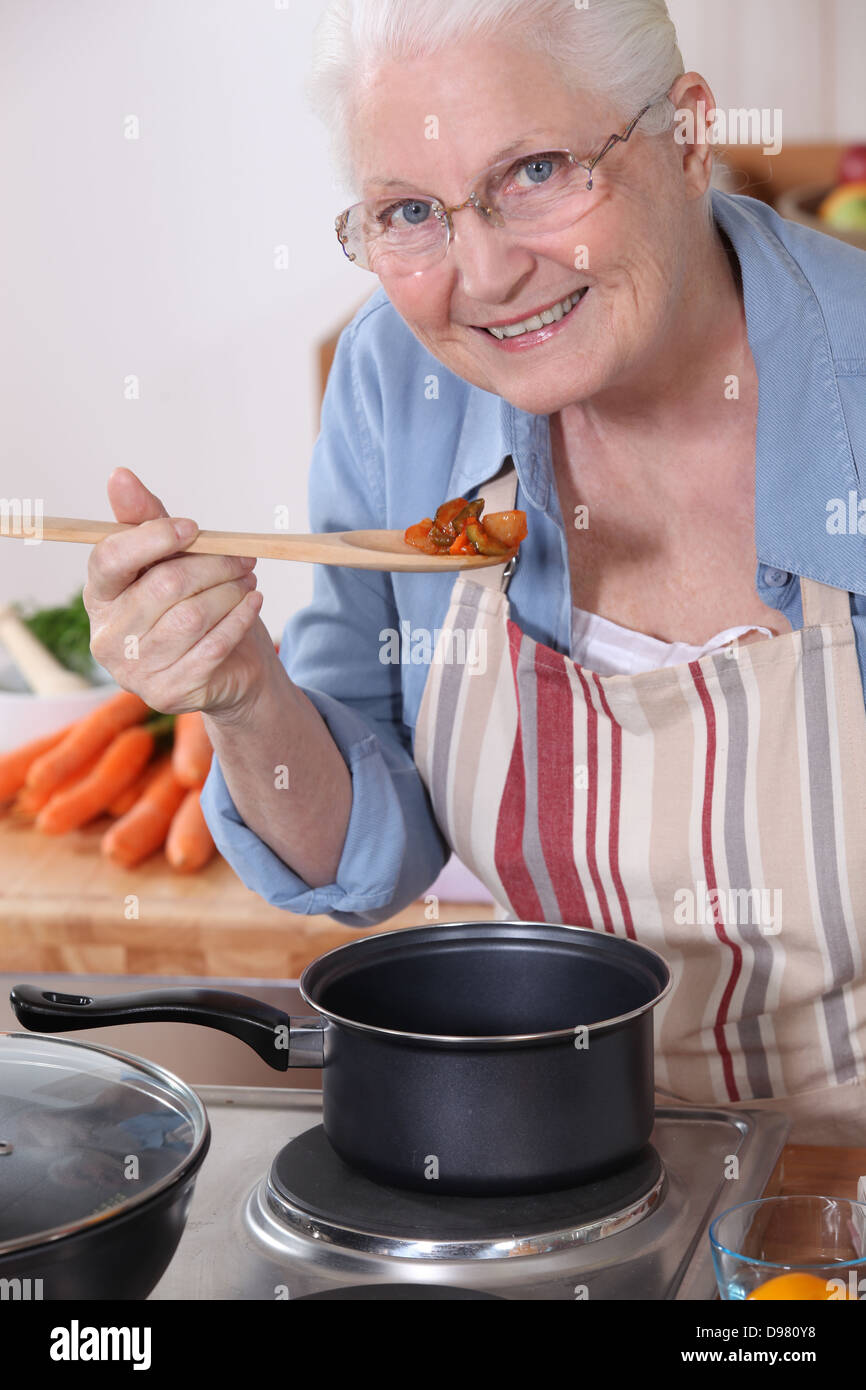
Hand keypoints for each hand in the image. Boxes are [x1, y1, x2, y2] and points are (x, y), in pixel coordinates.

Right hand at [84, 467, 271, 717]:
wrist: (227, 668)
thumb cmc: (193, 603)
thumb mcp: (171, 558)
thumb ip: (146, 520)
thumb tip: (119, 475)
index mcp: (99, 596)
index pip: (110, 558)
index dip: (154, 538)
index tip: (195, 528)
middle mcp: (107, 637)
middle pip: (164, 585)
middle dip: (212, 565)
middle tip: (242, 557)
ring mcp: (134, 671)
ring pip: (192, 616)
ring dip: (230, 591)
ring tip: (248, 580)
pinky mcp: (168, 692)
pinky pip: (212, 646)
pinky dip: (239, 619)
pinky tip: (253, 603)